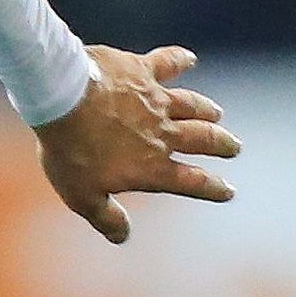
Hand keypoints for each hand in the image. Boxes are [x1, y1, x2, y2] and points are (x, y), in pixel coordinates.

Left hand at [35, 44, 239, 243]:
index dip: (211, 188)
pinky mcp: (140, 71)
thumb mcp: (81, 196)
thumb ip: (106, 217)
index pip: (190, 181)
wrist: (61, 100)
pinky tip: (188, 59)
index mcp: (151, 166)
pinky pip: (166, 63)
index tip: (227, 191)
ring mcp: (154, 100)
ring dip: (207, 111)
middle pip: (202, 140)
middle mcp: (162, 133)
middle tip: (234, 147)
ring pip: (191, 105)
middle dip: (221, 145)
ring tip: (217, 115)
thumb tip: (122, 237)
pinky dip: (179, 60)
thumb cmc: (69, 151)